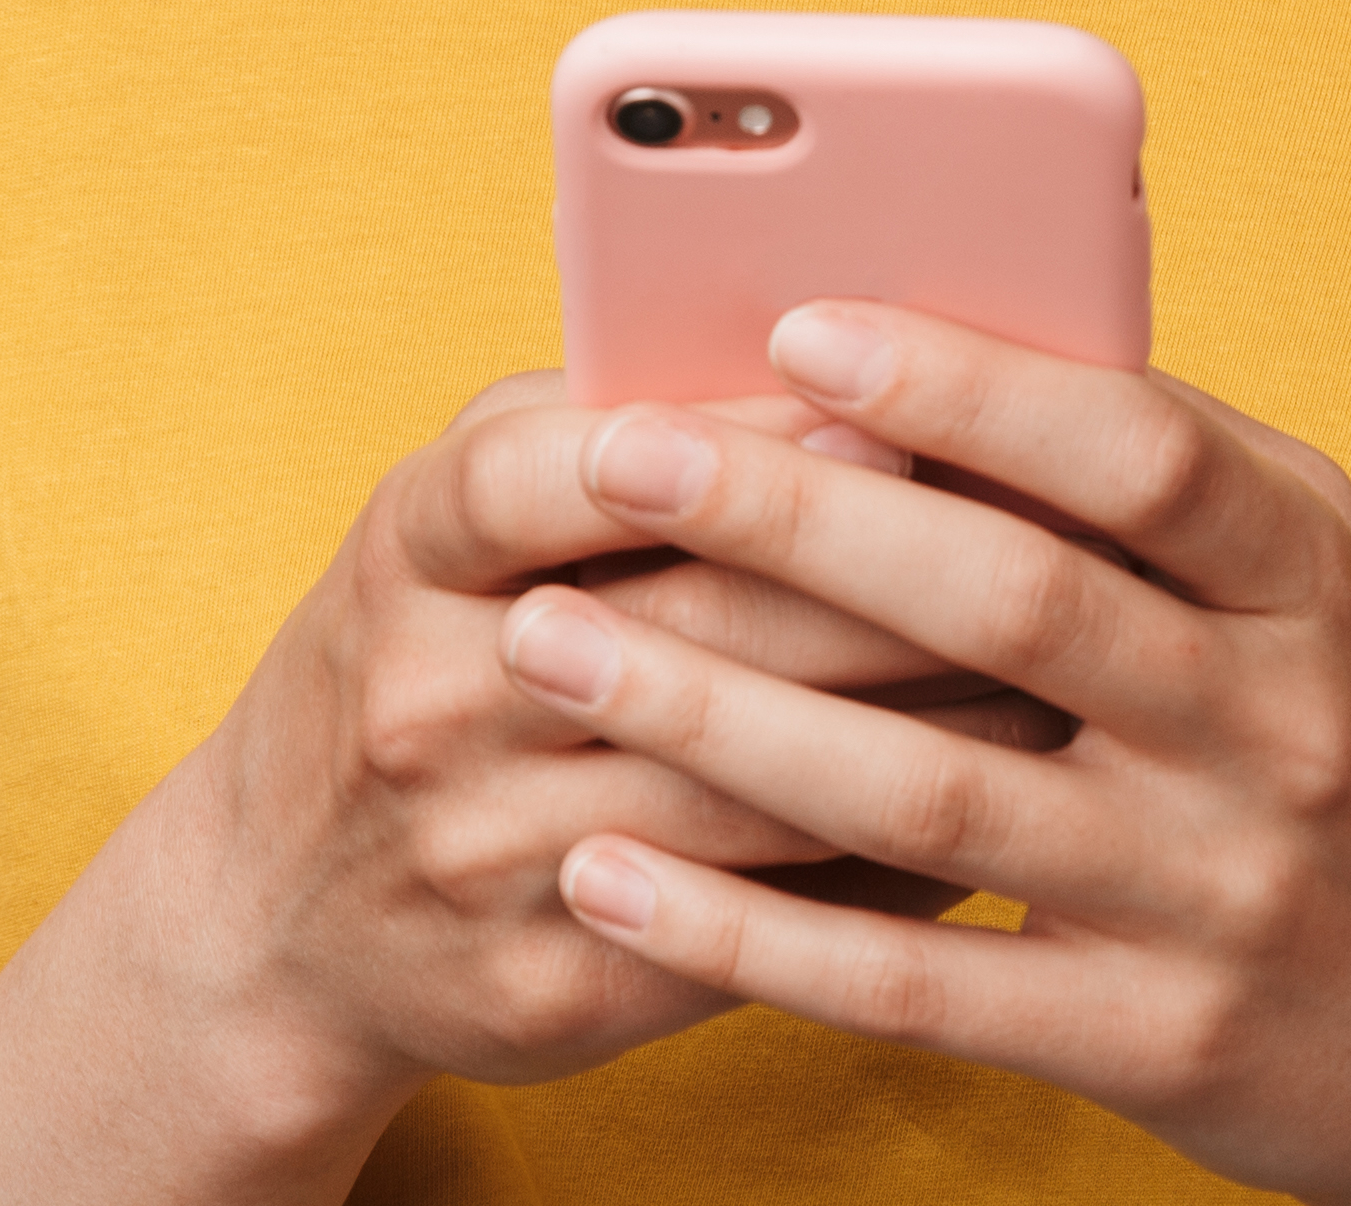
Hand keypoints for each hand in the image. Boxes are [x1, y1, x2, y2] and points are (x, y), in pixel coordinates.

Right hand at [82, 371, 1052, 1156]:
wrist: (274, 920)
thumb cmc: (426, 650)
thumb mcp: (456, 517)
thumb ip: (603, 425)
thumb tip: (837, 361)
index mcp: (408, 549)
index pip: (558, 468)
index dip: (738, 440)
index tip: (892, 411)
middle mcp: (432, 703)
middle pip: (703, 627)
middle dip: (901, 574)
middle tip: (1067, 536)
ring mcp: (487, 860)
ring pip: (761, 785)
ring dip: (935, 725)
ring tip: (1076, 673)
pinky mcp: (555, 989)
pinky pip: (764, 921)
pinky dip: (894, 866)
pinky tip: (1000, 812)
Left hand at [487, 309, 1350, 1205]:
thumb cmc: (1334, 755)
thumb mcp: (1305, 592)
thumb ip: (1149, 481)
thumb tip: (916, 335)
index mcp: (1308, 572)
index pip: (1136, 449)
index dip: (964, 385)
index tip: (794, 328)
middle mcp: (1276, 722)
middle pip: (1012, 598)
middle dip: (794, 517)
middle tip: (618, 455)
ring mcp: (1215, 888)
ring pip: (932, 789)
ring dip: (720, 715)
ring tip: (551, 650)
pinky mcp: (1149, 1038)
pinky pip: (915, 979)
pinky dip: (750, 929)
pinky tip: (611, 877)